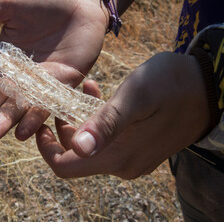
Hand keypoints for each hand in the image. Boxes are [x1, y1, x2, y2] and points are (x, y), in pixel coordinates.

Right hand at [0, 0, 107, 142]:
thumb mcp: (9, 5)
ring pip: (18, 108)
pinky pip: (46, 106)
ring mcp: (39, 85)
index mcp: (3, 60)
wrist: (81, 4)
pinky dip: (34, 120)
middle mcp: (18, 77)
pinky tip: (21, 133)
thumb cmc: (45, 1)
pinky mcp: (61, 87)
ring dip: (3, 122)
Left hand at [36, 52, 209, 178]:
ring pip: (92, 145)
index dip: (47, 147)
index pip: (65, 167)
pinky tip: (99, 94)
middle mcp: (123, 165)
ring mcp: (132, 158)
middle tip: (65, 96)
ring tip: (87, 88)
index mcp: (118, 157)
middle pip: (76, 156)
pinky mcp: (139, 148)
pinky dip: (98, 119)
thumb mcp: (136, 97)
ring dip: (82, 118)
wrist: (208, 86)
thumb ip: (107, 123)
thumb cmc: (172, 85)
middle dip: (65, 126)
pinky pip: (108, 139)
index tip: (44, 121)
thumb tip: (80, 149)